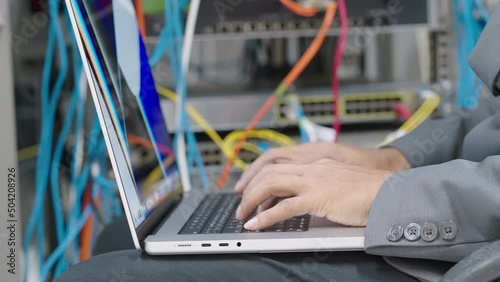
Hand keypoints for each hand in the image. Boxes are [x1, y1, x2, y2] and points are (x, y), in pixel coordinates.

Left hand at [235, 159, 392, 229]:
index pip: (279, 165)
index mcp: (316, 163)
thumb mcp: (339, 182)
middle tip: (241, 206)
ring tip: (243, 215)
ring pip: (271, 185)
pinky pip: (284, 207)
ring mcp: (313, 181)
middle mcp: (311, 168)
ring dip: (252, 201)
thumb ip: (322, 185)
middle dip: (250, 189)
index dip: (260, 177)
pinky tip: (256, 224)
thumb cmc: (370, 191)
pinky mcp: (317, 198)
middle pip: (269, 173)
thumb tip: (306, 199)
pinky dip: (266, 217)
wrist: (390, 191)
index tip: (250, 190)